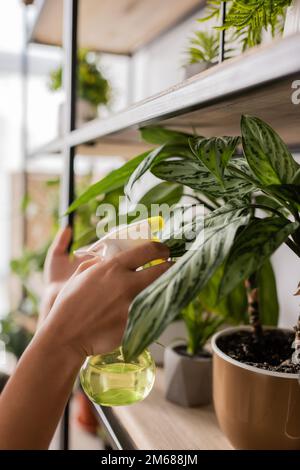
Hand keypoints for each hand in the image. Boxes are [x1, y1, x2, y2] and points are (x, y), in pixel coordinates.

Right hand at [39, 241, 170, 359]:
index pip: (148, 250)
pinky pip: (151, 313)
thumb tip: (106, 259)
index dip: (161, 249)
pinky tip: (155, 309)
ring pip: (160, 292)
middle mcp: (126, 283)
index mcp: (113, 267)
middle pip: (162, 270)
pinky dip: (154, 310)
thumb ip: (97, 265)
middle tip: (174, 269)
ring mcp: (132, 304)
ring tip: (167, 288)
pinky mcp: (135, 324)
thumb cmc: (69, 305)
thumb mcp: (80, 276)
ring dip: (165, 289)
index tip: (166, 251)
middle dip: (171, 268)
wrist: (66, 336)